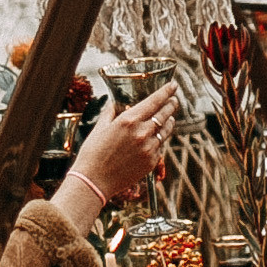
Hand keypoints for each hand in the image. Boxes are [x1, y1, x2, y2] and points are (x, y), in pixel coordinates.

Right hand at [64, 83, 178, 210]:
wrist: (94, 181)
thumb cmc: (93, 153)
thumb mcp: (99, 127)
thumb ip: (110, 112)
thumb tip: (115, 104)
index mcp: (129, 120)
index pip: (154, 101)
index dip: (166, 91)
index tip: (173, 85)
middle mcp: (142, 132)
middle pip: (165, 114)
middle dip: (171, 105)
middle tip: (174, 100)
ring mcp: (149, 148)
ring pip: (166, 130)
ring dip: (169, 122)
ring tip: (169, 118)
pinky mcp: (151, 162)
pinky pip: (160, 147)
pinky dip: (159, 140)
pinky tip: (156, 139)